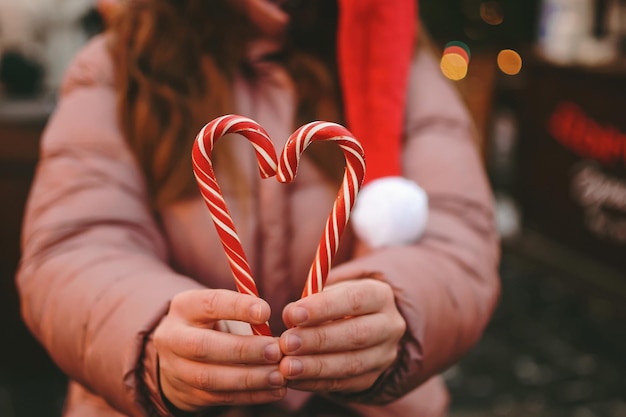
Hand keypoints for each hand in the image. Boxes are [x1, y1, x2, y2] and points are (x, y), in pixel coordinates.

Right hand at [154, 289, 285, 411]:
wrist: (178, 355)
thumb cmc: (212, 324)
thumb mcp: (219, 309)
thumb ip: (245, 312)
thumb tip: (282, 326)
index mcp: (184, 307)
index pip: (209, 304)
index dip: (237, 307)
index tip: (266, 312)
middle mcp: (173, 337)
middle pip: (203, 346)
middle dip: (243, 349)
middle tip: (276, 351)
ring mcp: (176, 369)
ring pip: (211, 378)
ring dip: (250, 378)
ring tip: (279, 375)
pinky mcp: (189, 394)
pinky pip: (221, 397)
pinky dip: (251, 395)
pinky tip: (275, 390)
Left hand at [278, 279, 405, 393]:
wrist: (365, 324)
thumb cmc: (338, 303)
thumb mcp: (329, 292)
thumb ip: (311, 301)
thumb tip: (290, 315)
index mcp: (379, 295)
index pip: (354, 300)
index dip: (323, 307)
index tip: (294, 314)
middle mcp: (389, 326)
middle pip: (356, 334)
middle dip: (318, 339)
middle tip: (286, 343)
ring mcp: (384, 355)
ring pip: (351, 364)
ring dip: (315, 366)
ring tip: (287, 367)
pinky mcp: (372, 378)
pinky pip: (343, 384)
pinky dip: (315, 383)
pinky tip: (293, 380)